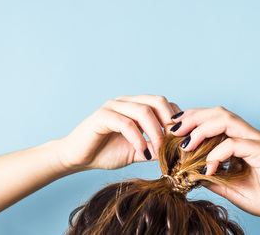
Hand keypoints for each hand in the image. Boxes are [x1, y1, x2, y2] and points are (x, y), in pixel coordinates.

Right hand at [57, 95, 180, 170]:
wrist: (77, 158)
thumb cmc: (105, 152)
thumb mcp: (137, 151)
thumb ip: (154, 149)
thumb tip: (175, 151)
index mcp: (135, 106)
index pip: (163, 104)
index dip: (176, 119)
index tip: (181, 139)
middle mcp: (126, 102)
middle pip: (157, 101)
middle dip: (169, 121)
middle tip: (174, 141)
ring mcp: (113, 107)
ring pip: (143, 111)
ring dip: (156, 131)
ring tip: (160, 149)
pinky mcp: (102, 116)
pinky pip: (126, 124)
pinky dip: (138, 138)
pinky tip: (142, 151)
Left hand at [170, 106, 259, 220]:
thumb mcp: (227, 185)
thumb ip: (210, 175)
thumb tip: (188, 172)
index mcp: (240, 138)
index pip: (213, 117)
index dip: (192, 118)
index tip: (174, 128)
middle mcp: (248, 134)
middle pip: (217, 112)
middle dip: (192, 117)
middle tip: (174, 130)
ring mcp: (256, 140)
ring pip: (225, 120)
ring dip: (201, 129)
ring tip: (185, 145)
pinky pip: (234, 144)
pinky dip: (217, 153)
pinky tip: (208, 167)